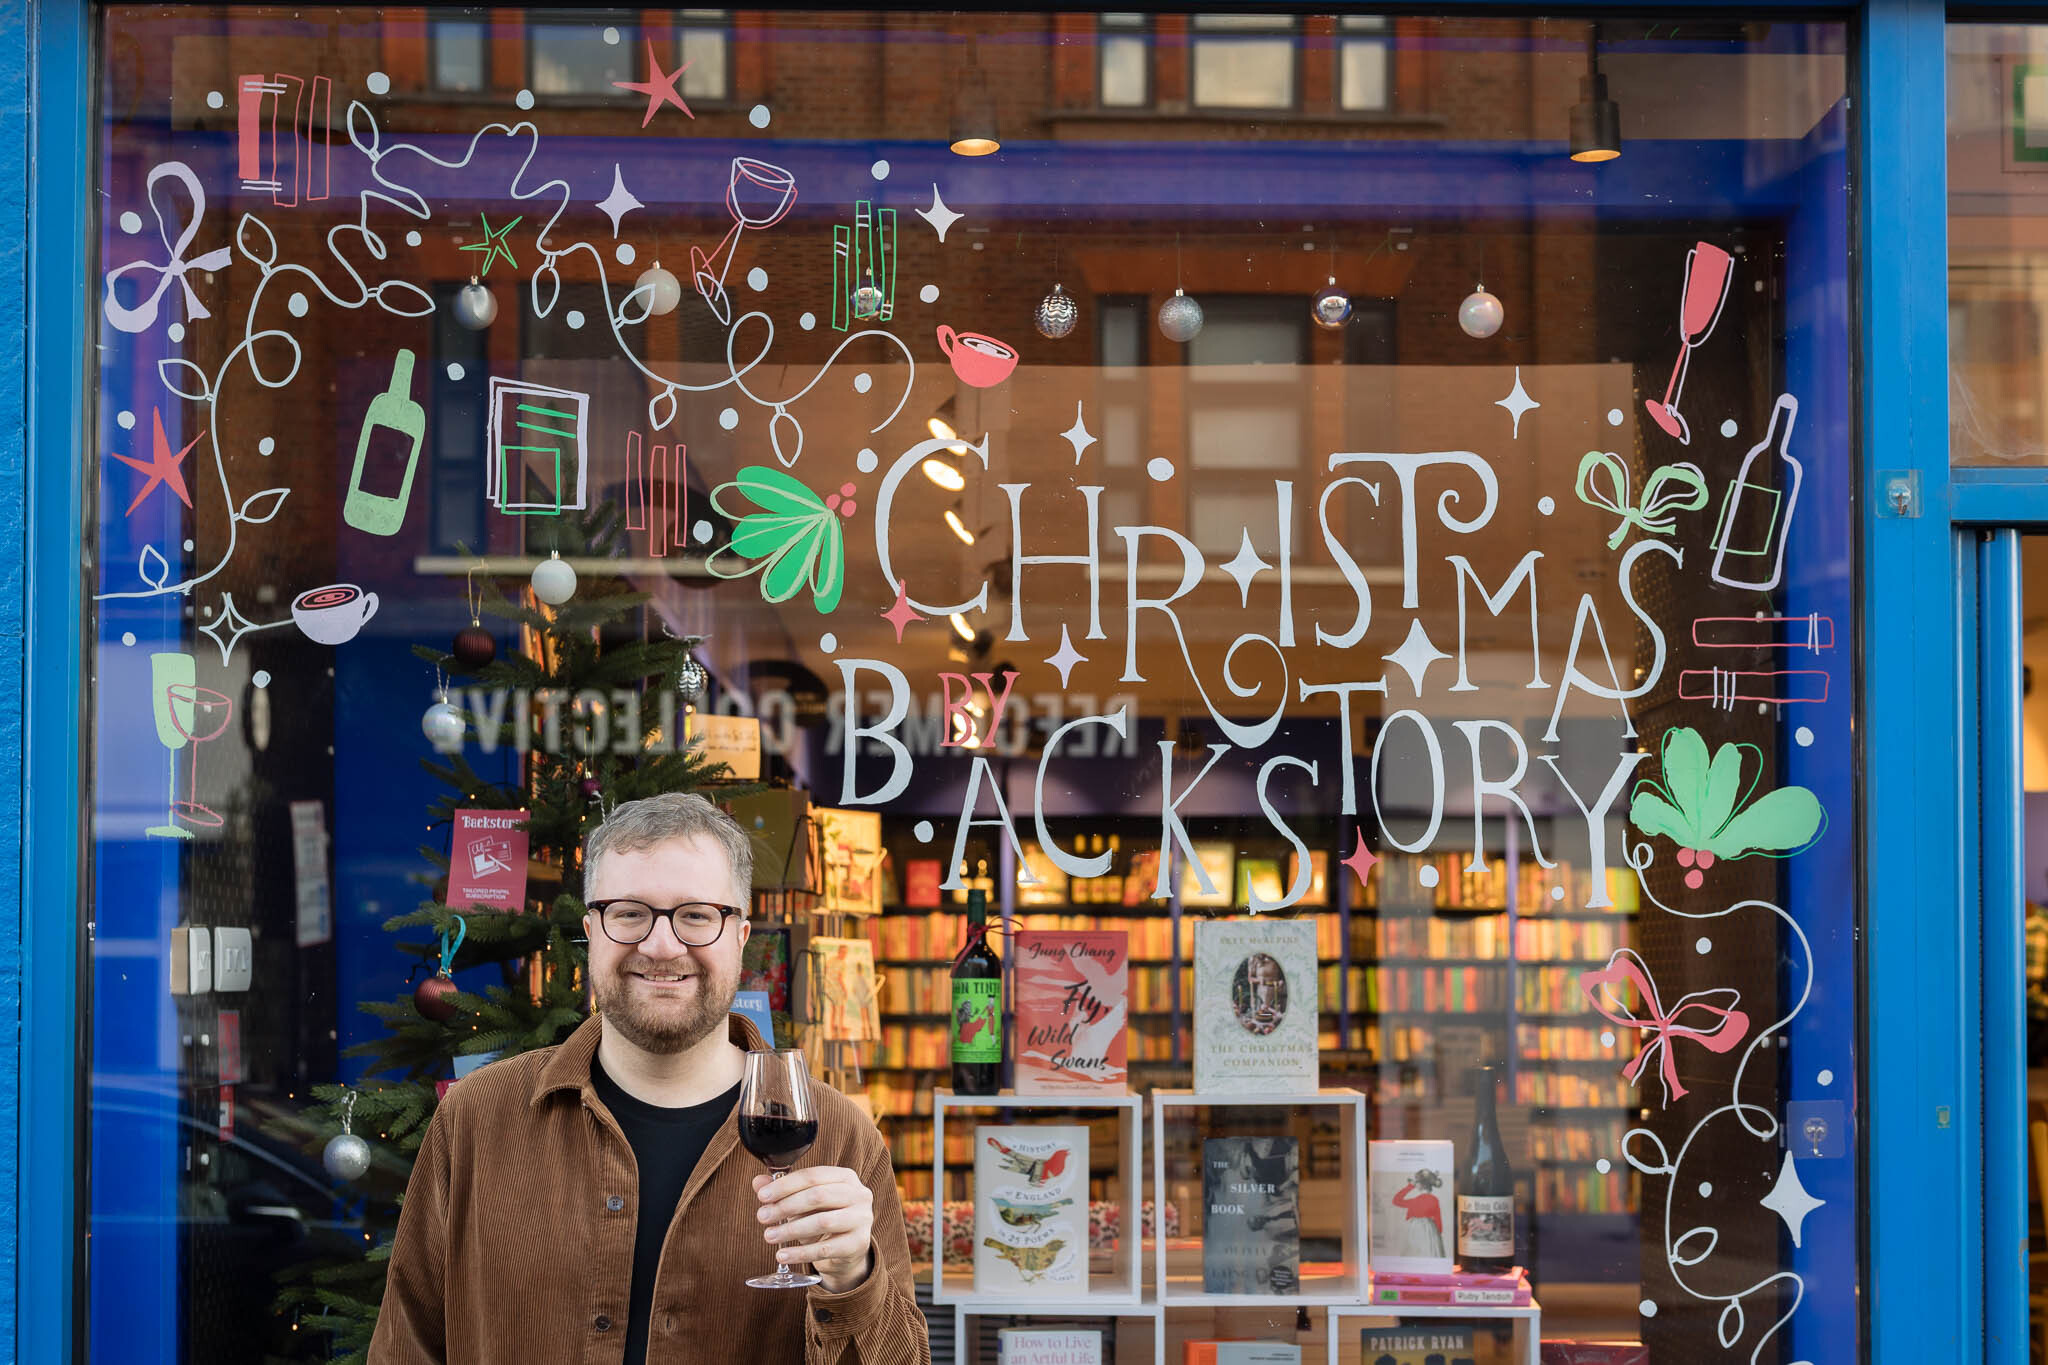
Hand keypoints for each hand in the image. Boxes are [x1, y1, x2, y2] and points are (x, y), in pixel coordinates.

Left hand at [754, 1167, 874, 1292]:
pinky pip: (825, 1249)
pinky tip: (782, 1255)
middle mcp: (859, 1194)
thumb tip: (758, 1183)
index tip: (762, 1196)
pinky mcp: (858, 1244)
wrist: (847, 1250)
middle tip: (762, 1217)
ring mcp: (862, 1219)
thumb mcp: (805, 1202)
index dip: (785, 1185)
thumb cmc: (824, 1217)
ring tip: (769, 1236)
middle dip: (786, 1206)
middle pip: (818, 1196)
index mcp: (845, 1177)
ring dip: (791, 1230)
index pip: (812, 1176)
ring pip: (822, 1222)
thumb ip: (783, 1191)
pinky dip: (800, 1253)